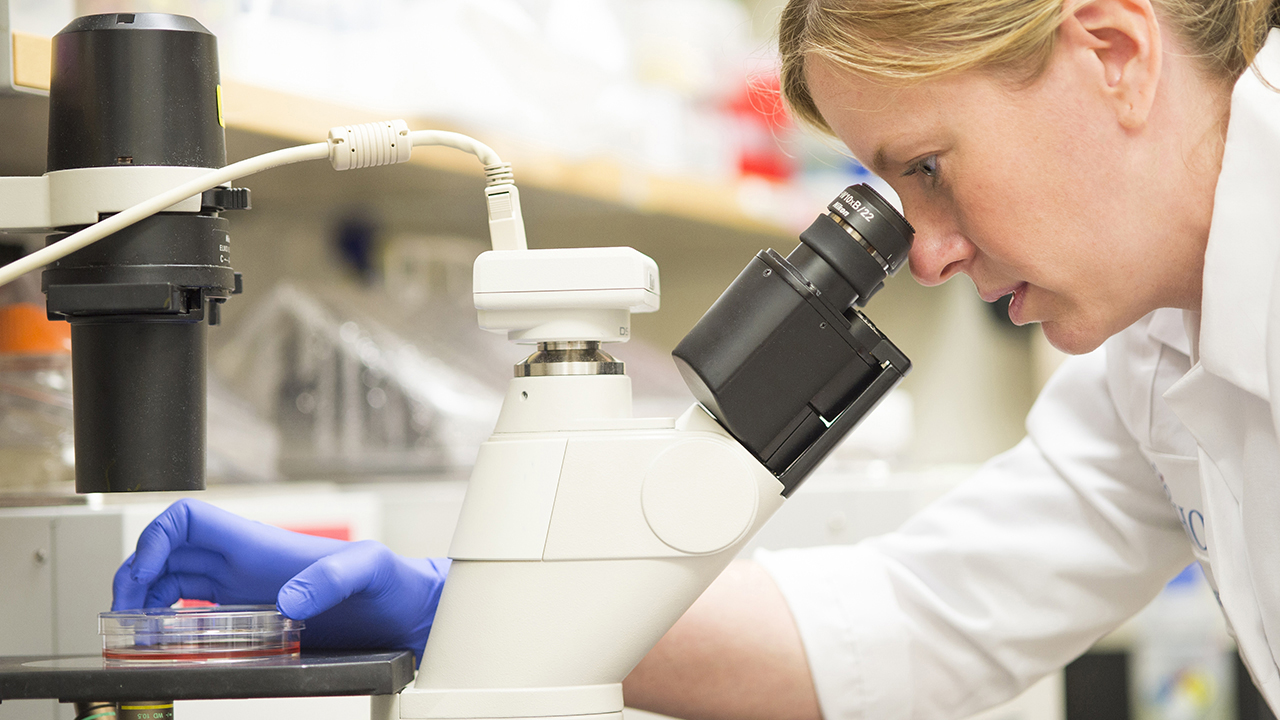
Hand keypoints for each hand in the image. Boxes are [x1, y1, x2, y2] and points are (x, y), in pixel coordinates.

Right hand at [112, 498, 449, 660]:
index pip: (188, 521)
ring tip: (133, 635)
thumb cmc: (394, 585)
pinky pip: (197, 612)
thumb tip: (291, 598)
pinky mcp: (255, 615)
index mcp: (260, 545)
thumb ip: (336, 576)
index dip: (154, 541)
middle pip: (168, 555)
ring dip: (146, 603)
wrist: (409, 612)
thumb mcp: (370, 571)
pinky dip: (171, 624)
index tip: (141, 578)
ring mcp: (248, 588)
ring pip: (175, 583)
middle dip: (135, 579)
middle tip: (122, 619)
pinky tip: (167, 644)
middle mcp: (247, 563)